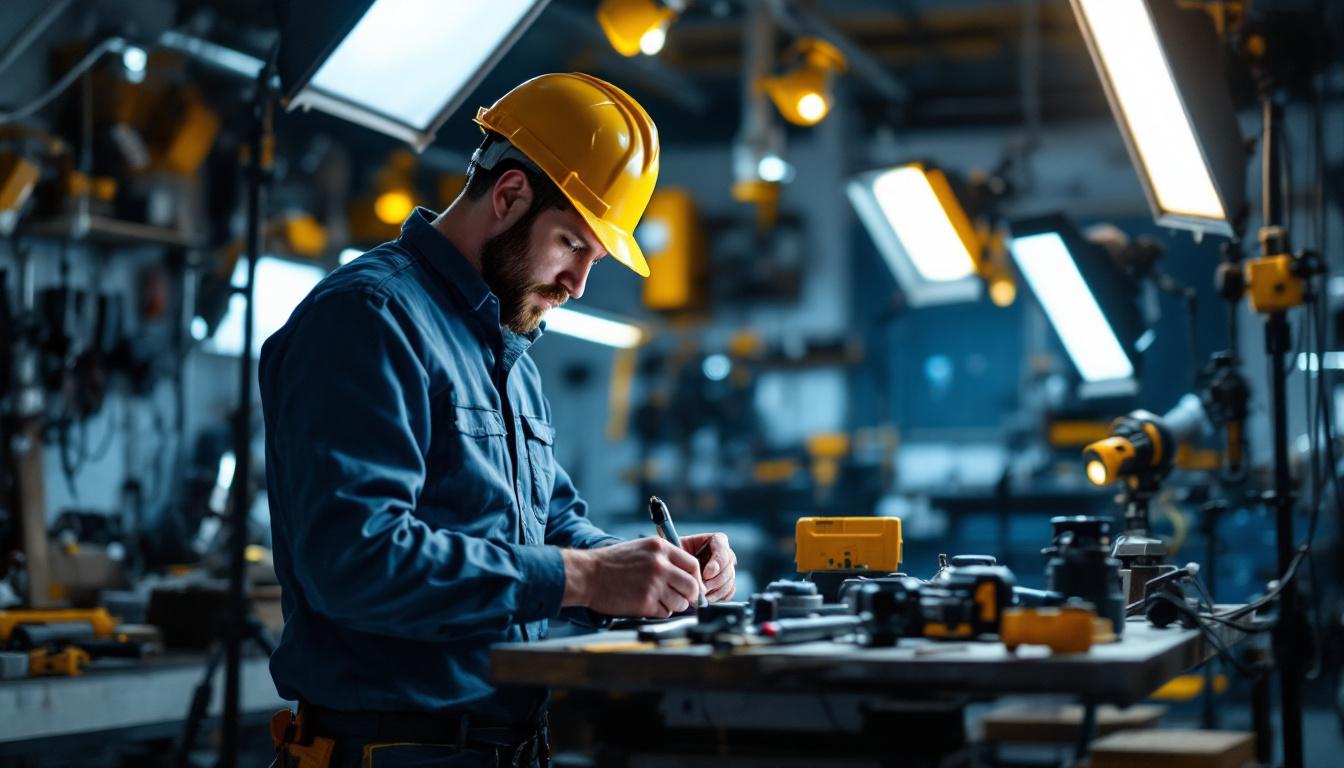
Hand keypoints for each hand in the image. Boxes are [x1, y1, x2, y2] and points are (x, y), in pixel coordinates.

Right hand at [560, 538, 701, 616]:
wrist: (588, 574)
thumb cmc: (612, 563)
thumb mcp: (641, 548)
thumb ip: (664, 558)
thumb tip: (685, 576)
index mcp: (660, 548)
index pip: (693, 565)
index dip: (696, 579)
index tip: (694, 587)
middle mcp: (660, 565)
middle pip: (692, 586)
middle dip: (690, 596)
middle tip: (684, 599)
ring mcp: (653, 584)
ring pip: (680, 602)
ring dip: (673, 605)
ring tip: (658, 600)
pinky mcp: (645, 602)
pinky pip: (664, 612)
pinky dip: (659, 612)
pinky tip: (646, 604)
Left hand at [679, 532, 736, 601]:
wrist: (670, 571)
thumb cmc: (672, 557)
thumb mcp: (678, 552)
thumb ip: (690, 558)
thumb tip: (705, 576)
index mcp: (714, 540)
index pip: (723, 546)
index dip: (719, 561)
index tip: (706, 574)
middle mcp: (722, 554)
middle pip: (729, 565)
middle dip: (717, 580)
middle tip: (702, 589)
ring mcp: (724, 569)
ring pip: (730, 580)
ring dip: (717, 590)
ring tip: (702, 596)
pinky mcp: (724, 583)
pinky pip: (729, 591)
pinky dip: (719, 597)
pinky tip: (707, 599)